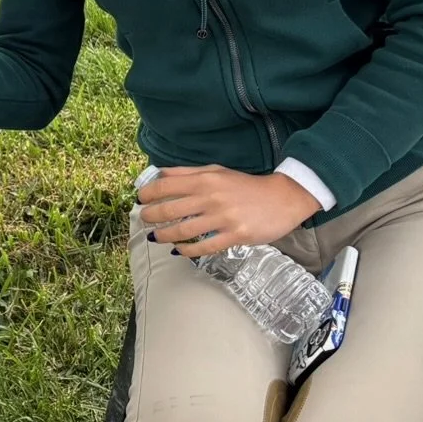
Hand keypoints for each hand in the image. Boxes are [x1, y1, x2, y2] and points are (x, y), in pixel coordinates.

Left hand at [137, 165, 317, 254]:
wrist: (283, 198)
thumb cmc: (245, 185)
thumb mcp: (216, 171)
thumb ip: (187, 173)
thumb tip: (159, 175)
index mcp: (205, 180)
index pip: (166, 186)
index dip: (148, 194)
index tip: (140, 200)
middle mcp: (211, 197)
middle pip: (170, 210)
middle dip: (151, 217)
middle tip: (144, 221)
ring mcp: (223, 218)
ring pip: (183, 231)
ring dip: (164, 236)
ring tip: (155, 238)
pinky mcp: (235, 235)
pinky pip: (204, 246)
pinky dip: (187, 251)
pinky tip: (179, 251)